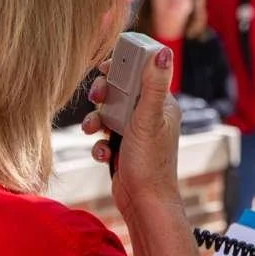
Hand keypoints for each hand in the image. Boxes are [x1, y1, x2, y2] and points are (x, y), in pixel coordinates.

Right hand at [81, 47, 183, 219]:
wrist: (144, 204)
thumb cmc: (150, 163)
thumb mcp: (148, 119)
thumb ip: (152, 85)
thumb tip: (163, 51)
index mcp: (162, 104)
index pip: (142, 73)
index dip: (123, 67)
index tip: (105, 67)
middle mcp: (150, 115)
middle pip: (120, 92)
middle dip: (103, 94)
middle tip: (95, 98)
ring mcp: (136, 132)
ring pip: (108, 114)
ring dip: (96, 120)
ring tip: (91, 130)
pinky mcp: (123, 148)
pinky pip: (104, 137)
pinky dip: (99, 143)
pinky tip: (102, 155)